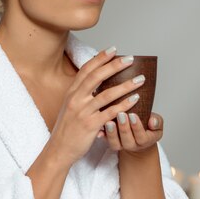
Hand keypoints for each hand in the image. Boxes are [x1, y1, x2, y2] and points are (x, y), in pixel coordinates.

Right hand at [48, 47, 141, 165]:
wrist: (59, 149)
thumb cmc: (67, 128)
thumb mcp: (70, 106)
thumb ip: (81, 94)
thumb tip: (97, 82)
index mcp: (71, 93)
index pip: (86, 70)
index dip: (100, 58)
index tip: (113, 49)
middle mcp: (76, 99)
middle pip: (97, 77)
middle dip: (114, 65)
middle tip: (130, 59)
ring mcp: (83, 112)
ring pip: (107, 94)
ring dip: (126, 85)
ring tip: (140, 79)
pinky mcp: (91, 125)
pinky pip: (111, 112)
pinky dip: (124, 105)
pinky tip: (135, 100)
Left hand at [97, 111, 163, 152]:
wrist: (138, 138)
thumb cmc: (147, 127)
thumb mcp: (156, 125)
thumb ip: (157, 122)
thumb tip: (152, 121)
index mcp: (145, 141)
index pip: (142, 137)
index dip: (137, 127)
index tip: (133, 115)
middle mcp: (132, 145)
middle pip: (127, 140)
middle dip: (124, 127)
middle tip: (120, 114)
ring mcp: (121, 145)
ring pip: (115, 143)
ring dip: (111, 133)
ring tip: (108, 122)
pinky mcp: (111, 142)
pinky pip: (106, 141)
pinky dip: (102, 135)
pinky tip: (99, 129)